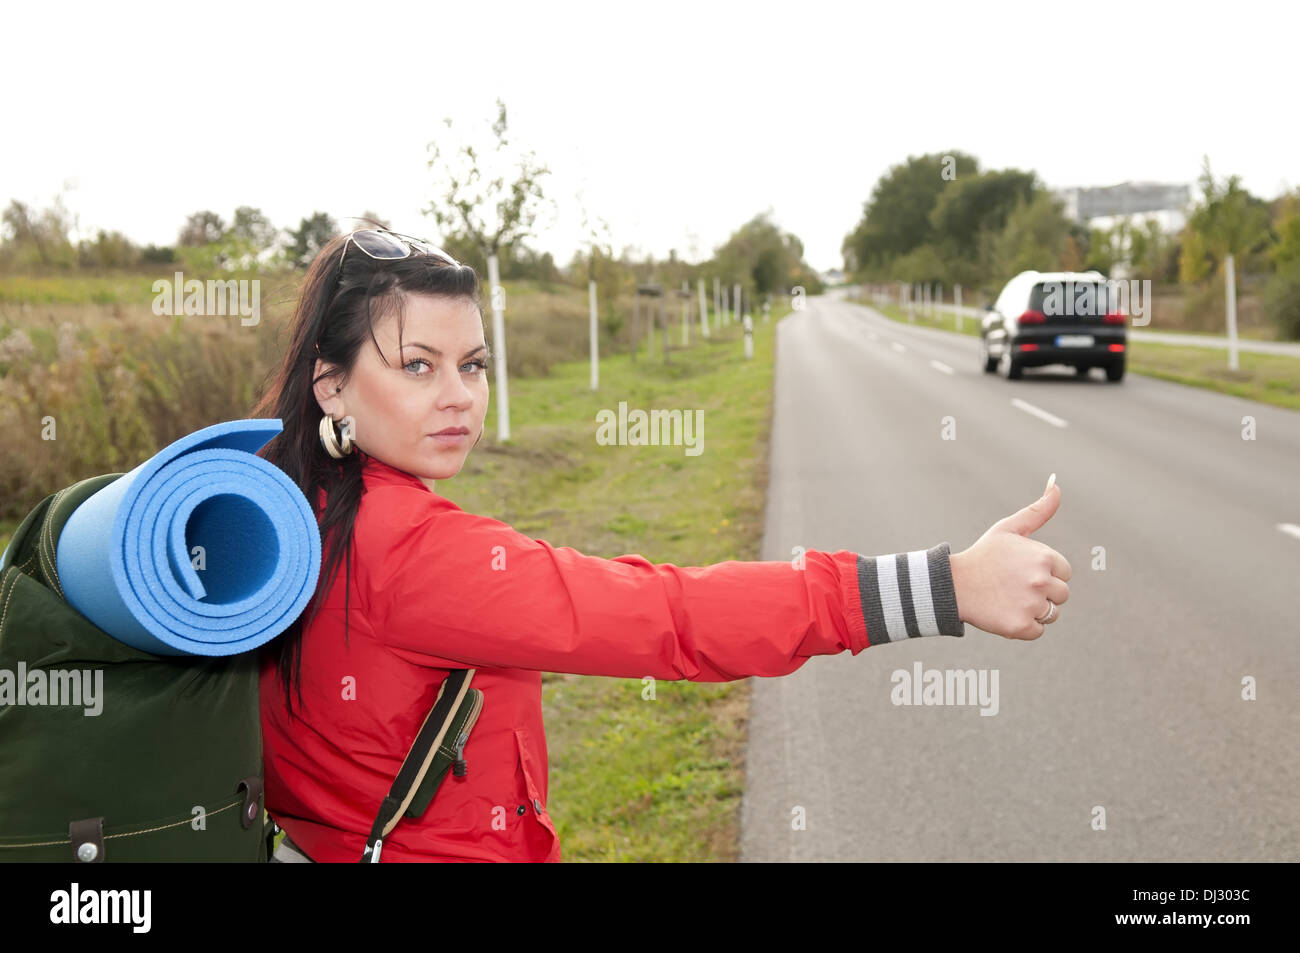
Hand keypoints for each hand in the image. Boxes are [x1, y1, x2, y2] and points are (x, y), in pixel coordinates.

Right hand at [949, 474, 1070, 639]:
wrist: (952, 584)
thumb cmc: (983, 555)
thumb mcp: (1008, 528)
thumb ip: (1039, 510)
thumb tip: (1056, 482)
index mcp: (1044, 557)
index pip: (1064, 572)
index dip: (1044, 572)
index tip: (1021, 571)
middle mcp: (1041, 581)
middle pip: (1061, 594)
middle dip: (1042, 592)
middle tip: (1013, 586)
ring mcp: (1031, 605)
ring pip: (1051, 614)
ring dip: (1034, 610)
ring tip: (1008, 599)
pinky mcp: (1020, 626)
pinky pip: (1037, 631)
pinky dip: (1023, 626)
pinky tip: (1004, 612)